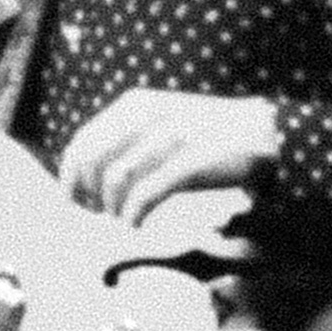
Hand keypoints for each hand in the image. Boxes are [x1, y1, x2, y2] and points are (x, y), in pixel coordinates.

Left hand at [58, 88, 279, 231]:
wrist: (260, 133)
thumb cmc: (202, 136)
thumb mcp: (158, 124)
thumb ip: (123, 140)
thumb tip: (81, 176)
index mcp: (134, 105)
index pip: (82, 142)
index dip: (71, 176)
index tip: (77, 201)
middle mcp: (147, 117)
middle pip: (92, 162)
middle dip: (87, 194)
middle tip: (98, 213)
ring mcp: (170, 139)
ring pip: (115, 180)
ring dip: (111, 207)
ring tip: (122, 219)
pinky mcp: (190, 163)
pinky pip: (145, 195)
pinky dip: (133, 215)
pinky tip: (136, 225)